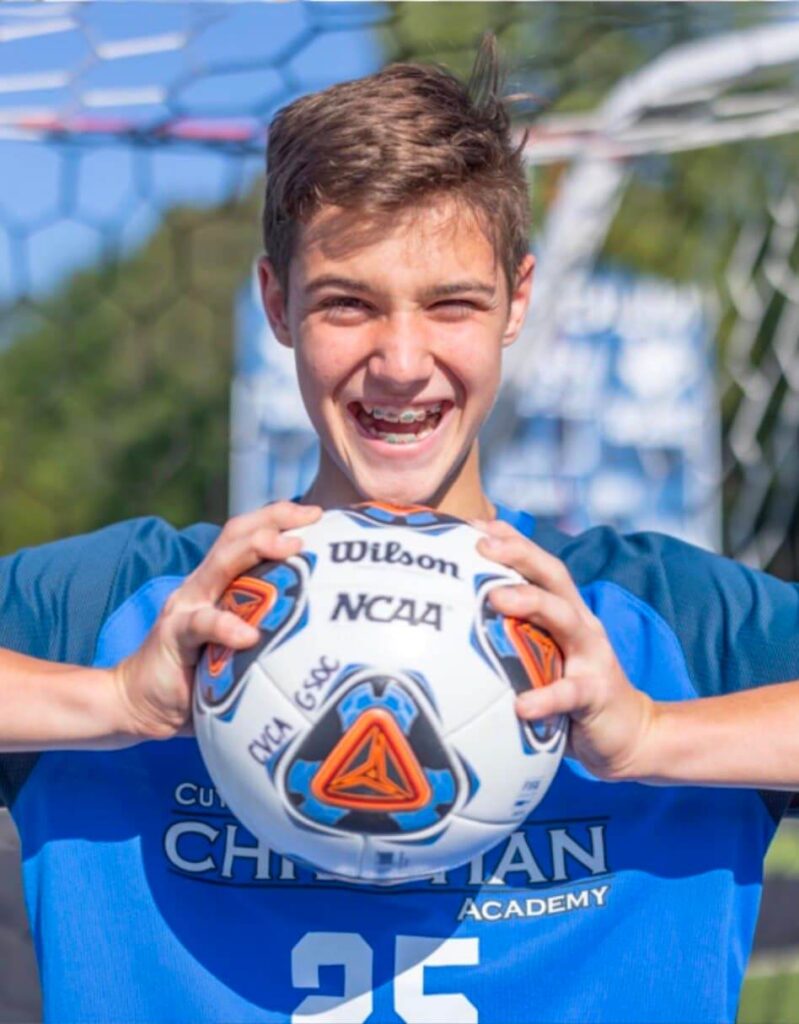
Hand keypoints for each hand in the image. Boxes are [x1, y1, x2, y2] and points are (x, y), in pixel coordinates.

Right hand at [112, 501, 321, 742]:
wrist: (139, 702)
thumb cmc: (200, 677)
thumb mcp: (238, 647)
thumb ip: (267, 630)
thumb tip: (325, 633)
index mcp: (218, 583)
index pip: (246, 535)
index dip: (279, 517)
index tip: (318, 513)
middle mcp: (202, 585)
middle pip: (236, 537)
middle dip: (274, 520)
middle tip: (312, 517)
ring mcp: (186, 607)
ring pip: (221, 565)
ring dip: (257, 550)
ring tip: (291, 549)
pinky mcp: (173, 636)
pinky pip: (202, 624)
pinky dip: (227, 626)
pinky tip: (250, 635)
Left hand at [474, 518, 654, 780]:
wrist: (629, 733)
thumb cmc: (571, 688)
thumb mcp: (544, 654)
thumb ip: (515, 634)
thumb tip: (458, 621)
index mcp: (565, 610)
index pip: (538, 565)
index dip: (510, 540)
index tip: (472, 524)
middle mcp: (581, 623)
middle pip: (553, 577)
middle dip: (519, 555)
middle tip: (481, 546)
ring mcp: (592, 656)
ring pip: (564, 618)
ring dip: (530, 603)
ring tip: (495, 598)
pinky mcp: (597, 693)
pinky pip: (570, 692)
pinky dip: (545, 698)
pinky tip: (521, 706)